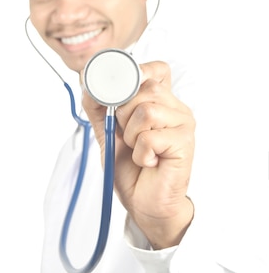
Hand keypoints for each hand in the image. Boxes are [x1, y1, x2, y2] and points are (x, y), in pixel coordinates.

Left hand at [81, 60, 194, 248]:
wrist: (144, 203)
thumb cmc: (132, 170)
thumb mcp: (108, 133)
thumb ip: (99, 108)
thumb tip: (86, 82)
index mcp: (160, 101)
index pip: (155, 69)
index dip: (134, 77)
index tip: (117, 101)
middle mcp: (175, 108)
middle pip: (143, 88)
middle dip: (123, 116)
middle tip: (130, 138)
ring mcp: (183, 123)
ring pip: (145, 111)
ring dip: (132, 137)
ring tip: (140, 151)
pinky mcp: (185, 142)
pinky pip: (149, 137)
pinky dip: (141, 154)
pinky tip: (149, 162)